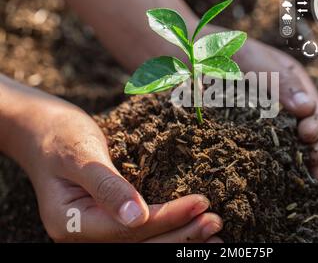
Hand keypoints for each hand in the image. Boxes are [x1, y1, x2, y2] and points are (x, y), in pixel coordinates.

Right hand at [14, 98, 222, 241]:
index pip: (129, 229)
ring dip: (178, 240)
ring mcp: (95, 230)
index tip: (201, 204)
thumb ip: (106, 185)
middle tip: (215, 223)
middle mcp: (83, 234)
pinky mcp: (107, 220)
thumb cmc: (60, 136)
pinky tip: (190, 228)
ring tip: (212, 235)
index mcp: (71, 222)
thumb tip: (137, 216)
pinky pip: (139, 233)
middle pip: (138, 245)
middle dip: (180, 236)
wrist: (44, 131)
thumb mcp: (80, 155)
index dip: (168, 218)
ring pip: (141, 244)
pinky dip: (167, 231)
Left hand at [234, 38, 317, 181]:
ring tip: (309, 176)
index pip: (313, 106)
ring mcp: (268, 118)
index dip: (316, 123)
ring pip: (293, 142)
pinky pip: (268, 148)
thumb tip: (307, 109)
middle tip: (315, 160)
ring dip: (303, 159)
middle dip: (316, 146)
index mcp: (290, 81)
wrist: (188, 57)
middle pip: (309, 127)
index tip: (309, 135)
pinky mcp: (250, 131)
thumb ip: (279, 81)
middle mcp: (284, 101)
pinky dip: (280, 163)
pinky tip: (285, 179)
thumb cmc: (220, 52)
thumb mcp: (252, 59)